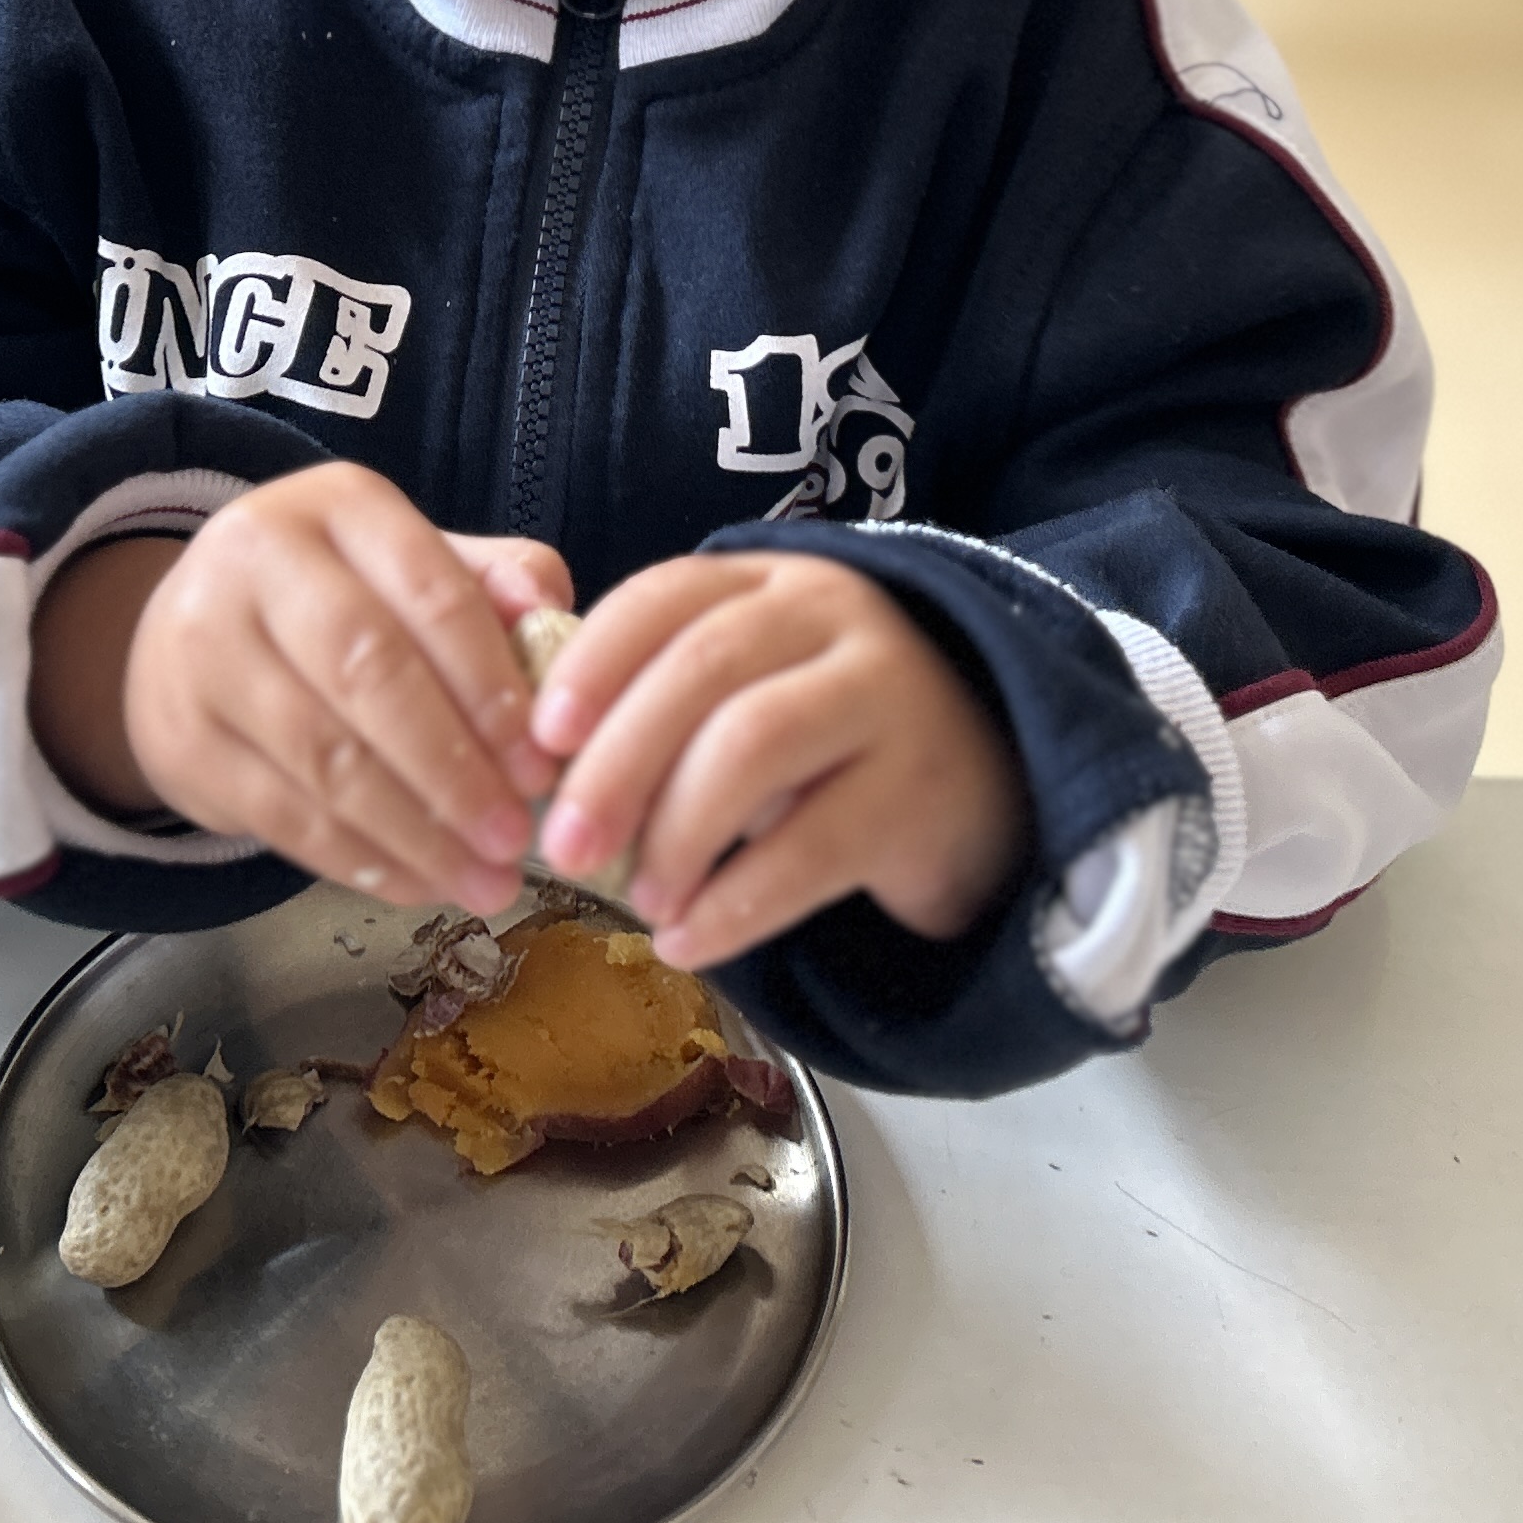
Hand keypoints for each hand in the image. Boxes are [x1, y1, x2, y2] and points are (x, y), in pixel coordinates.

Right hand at [94, 462, 572, 912]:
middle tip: (513, 836)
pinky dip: (358, 860)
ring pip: (325, 755)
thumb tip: (556, 619)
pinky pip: (282, 813)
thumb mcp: (412, 567)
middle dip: (454, 768)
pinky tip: (416, 884)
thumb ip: (493, 586)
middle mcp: (257, 560)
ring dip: (416, 833)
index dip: (491, 685)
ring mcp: (204, 649)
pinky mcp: (180, 738)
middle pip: (369, 672)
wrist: (185, 636)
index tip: (541, 764)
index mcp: (338, 506)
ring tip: (484, 882)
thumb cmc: (337, 604)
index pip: (431, 591)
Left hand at [525, 553, 1024, 971]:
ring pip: (755, 741)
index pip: (666, 596)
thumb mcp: (748, 693)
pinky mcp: (923, 787)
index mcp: (769, 581)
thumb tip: (535, 770)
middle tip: (563, 847)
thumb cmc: (830, 742)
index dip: (594, 662)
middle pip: (704, 667)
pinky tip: (690, 941)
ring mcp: (888, 692)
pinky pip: (814, 845)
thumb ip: (659, 704)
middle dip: (618, 763)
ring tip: (640, 901)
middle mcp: (833, 615)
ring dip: (678, 831)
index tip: (539, 741)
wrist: (988, 782)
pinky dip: (736, 903)